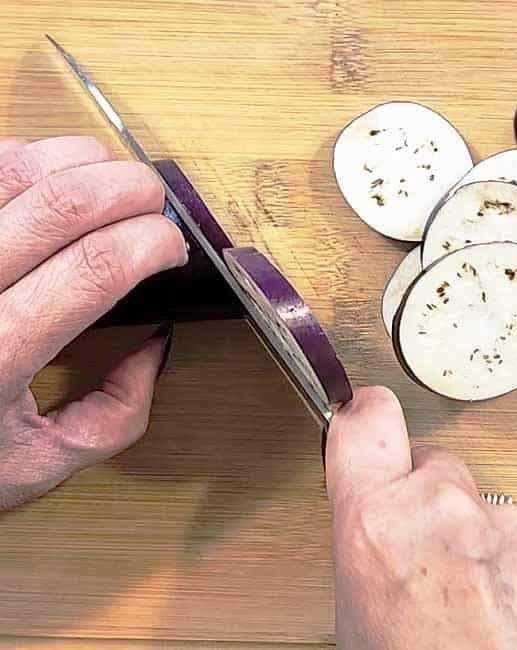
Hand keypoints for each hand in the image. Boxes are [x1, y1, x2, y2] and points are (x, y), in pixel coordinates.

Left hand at [0, 136, 186, 510]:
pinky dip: (35, 158)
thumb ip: (117, 415)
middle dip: (131, 188)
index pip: (94, 269)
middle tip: (157, 200)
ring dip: (84, 162)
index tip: (174, 246)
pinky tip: (56, 181)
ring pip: (20, 168)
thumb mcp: (43, 459)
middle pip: (61, 205)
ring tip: (111, 183)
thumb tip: (156, 345)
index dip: (150, 242)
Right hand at [326, 387, 516, 649]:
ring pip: (483, 502)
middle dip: (429, 498)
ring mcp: (509, 529)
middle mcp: (443, 512)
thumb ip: (366, 536)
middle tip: (428, 557)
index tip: (367, 411)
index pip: (364, 423)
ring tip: (473, 602)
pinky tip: (510, 613)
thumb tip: (371, 503)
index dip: (365, 414)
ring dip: (477, 536)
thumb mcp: (358, 610)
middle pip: (434, 466)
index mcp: (375, 526)